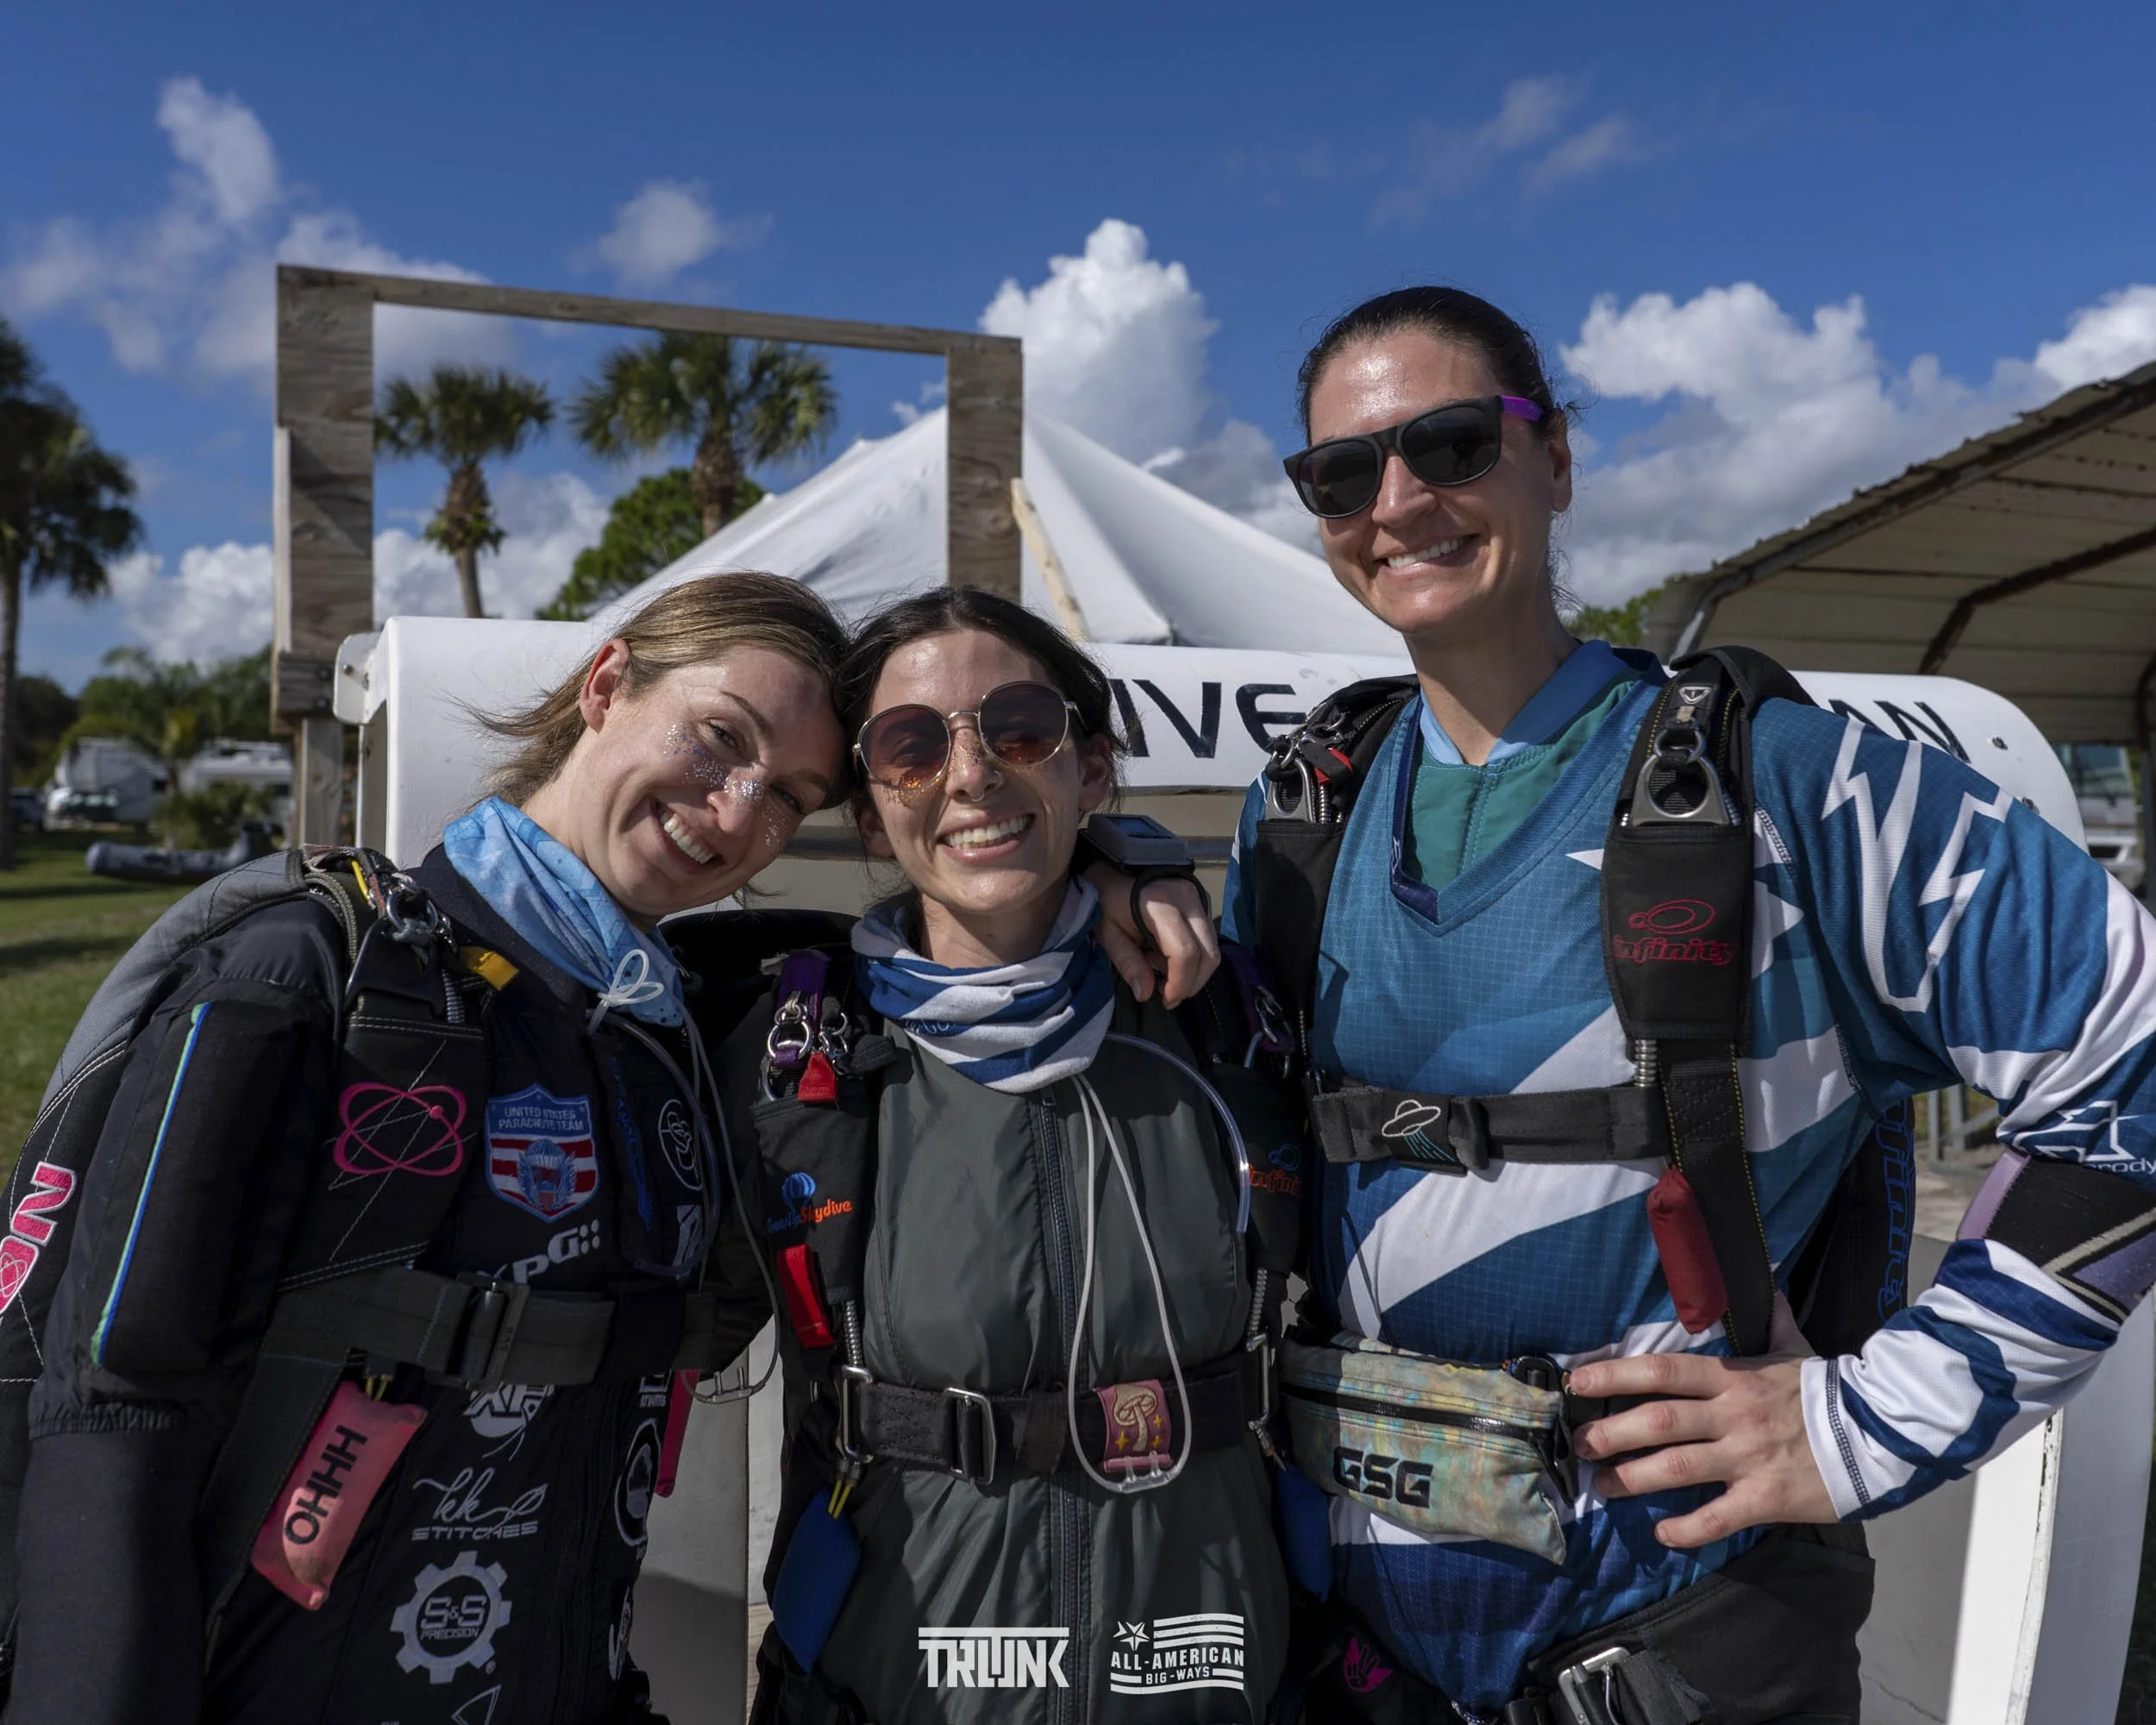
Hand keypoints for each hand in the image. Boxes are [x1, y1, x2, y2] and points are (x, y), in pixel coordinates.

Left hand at [1086, 863, 1218, 1006]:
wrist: (1117, 866)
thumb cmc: (1108, 899)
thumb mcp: (1108, 932)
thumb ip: (1128, 963)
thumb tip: (1146, 994)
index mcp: (1161, 905)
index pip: (1185, 952)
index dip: (1179, 982)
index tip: (1166, 998)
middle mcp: (1188, 900)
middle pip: (1209, 953)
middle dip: (1192, 983)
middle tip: (1168, 994)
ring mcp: (1199, 900)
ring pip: (1213, 948)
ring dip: (1195, 972)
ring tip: (1163, 972)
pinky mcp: (1203, 903)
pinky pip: (1209, 940)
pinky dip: (1195, 959)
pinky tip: (1169, 958)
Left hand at [1566, 1294, 1837, 1546]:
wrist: (1882, 1431)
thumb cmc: (1830, 1390)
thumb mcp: (1796, 1349)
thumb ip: (1773, 1322)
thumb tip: (1769, 1288)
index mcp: (1732, 1377)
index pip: (1661, 1370)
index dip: (1615, 1375)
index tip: (1579, 1383)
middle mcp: (1732, 1414)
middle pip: (1657, 1420)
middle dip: (1610, 1433)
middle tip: (1579, 1445)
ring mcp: (1748, 1456)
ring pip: (1676, 1467)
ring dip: (1632, 1478)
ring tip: (1603, 1486)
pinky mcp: (1766, 1496)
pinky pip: (1717, 1517)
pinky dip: (1686, 1528)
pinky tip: (1662, 1532)